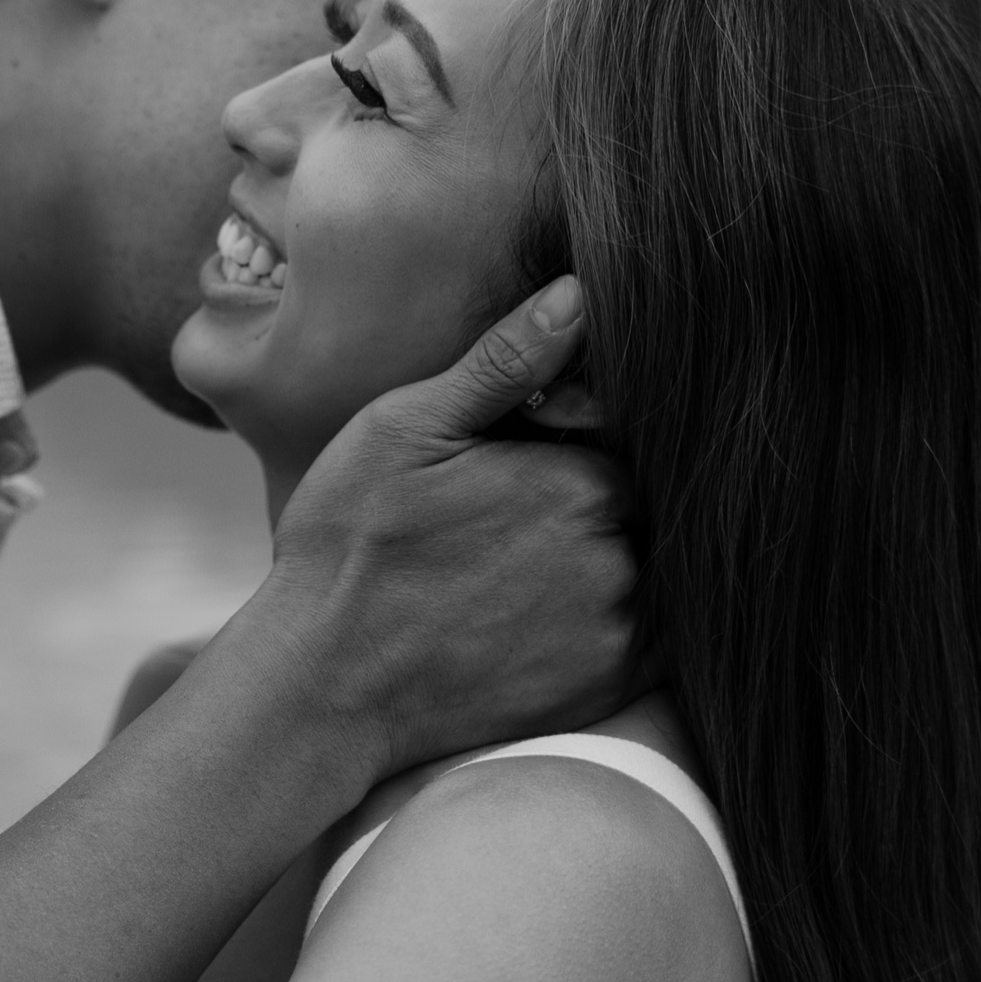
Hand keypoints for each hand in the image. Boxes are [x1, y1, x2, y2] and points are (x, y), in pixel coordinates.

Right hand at [268, 276, 639, 775]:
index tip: (528, 461)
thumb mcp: (406, 429)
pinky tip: (550, 613)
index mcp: (582, 484)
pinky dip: (625, 616)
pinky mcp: (607, 687)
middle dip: (599, 502)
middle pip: (645, 507)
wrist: (322, 685)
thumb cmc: (350, 546)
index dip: (582, 445)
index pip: (629, 443)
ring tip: (520, 569)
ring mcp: (618, 630)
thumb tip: (580, 293)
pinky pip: (658, 637)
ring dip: (612, 557)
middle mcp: (618, 558)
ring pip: (653, 567)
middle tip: (513, 521)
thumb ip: (504, 363)